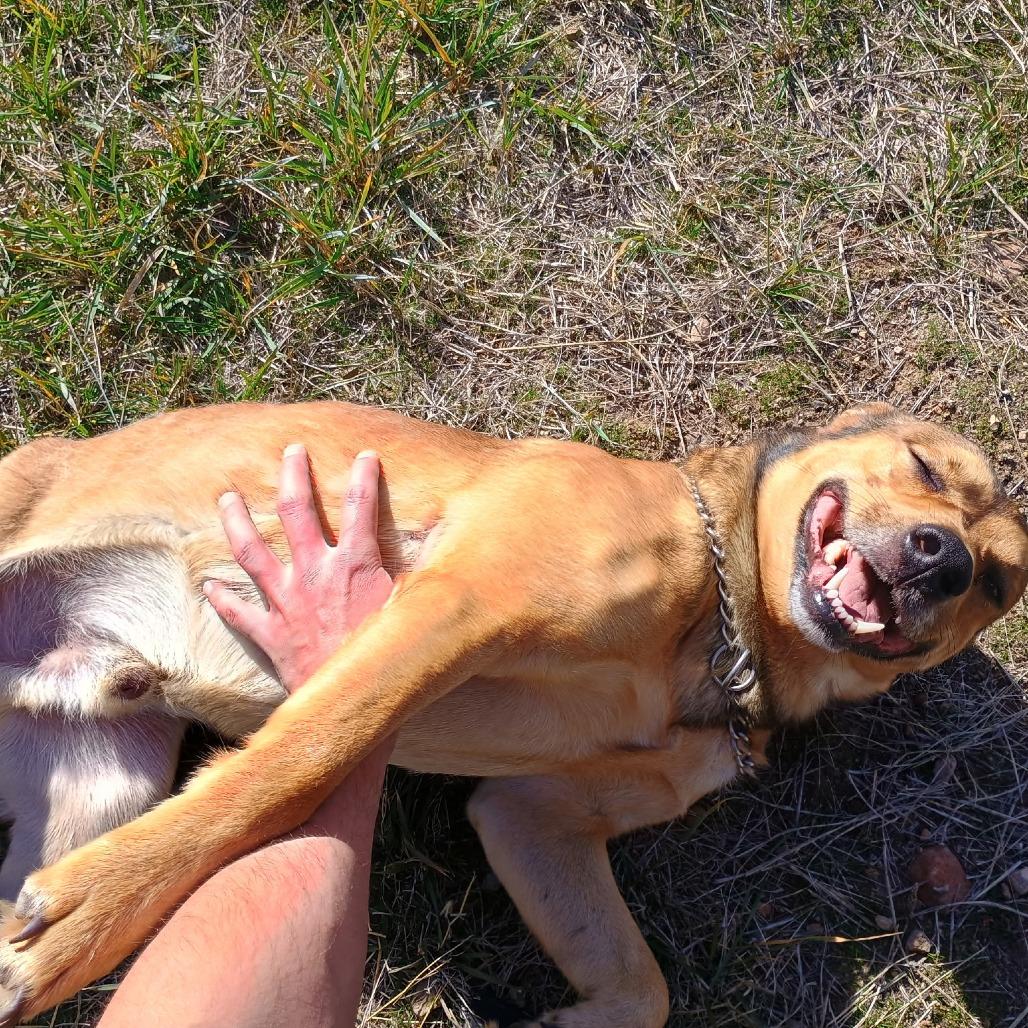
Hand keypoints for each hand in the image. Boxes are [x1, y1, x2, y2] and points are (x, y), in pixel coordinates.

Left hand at [204, 446, 393, 691]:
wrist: (354, 703)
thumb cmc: (389, 658)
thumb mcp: (410, 611)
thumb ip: (410, 580)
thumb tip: (438, 559)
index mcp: (355, 566)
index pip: (361, 507)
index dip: (364, 477)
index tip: (365, 455)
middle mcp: (316, 575)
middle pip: (297, 513)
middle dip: (294, 477)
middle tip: (291, 452)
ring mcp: (287, 603)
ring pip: (253, 552)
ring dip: (237, 522)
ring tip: (225, 497)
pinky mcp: (271, 634)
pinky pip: (240, 613)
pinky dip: (222, 600)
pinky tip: (209, 585)